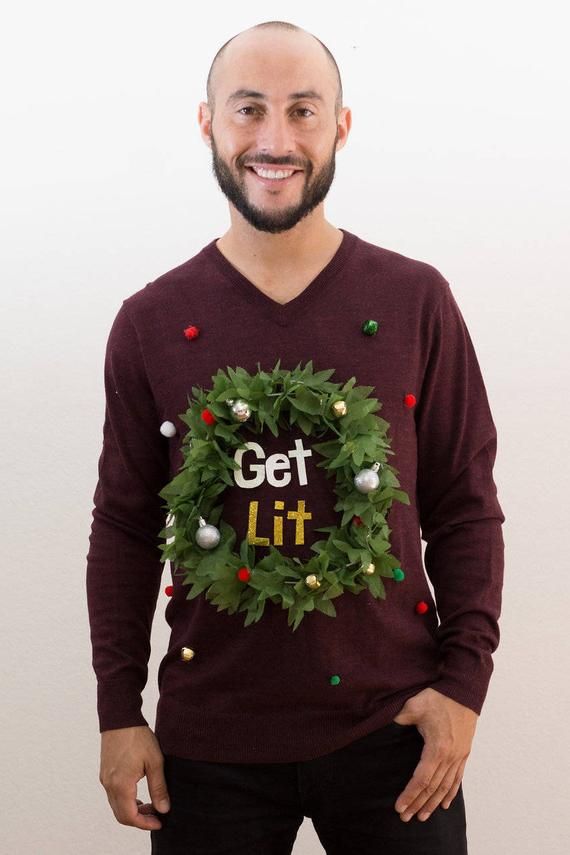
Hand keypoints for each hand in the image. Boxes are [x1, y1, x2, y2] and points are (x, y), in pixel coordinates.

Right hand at [99, 725, 169, 831]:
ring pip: (116, 806)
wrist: (120, 718)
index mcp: (121, 785)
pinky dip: (125, 801)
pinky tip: (139, 794)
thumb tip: (164, 809)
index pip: (130, 816)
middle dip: (139, 819)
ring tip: (151, 804)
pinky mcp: (105, 773)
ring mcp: (105, 779)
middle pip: (121, 815)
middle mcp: (109, 785)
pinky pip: (113, 795)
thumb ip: (159, 787)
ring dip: (132, 810)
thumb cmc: (137, 736)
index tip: (159, 822)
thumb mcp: (155, 762)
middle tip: (156, 815)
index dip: (145, 823)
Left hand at [392, 687, 477, 821]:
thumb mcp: (414, 705)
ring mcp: (459, 756)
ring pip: (445, 786)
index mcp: (437, 748)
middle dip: (418, 804)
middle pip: (433, 787)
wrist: (464, 690)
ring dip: (433, 803)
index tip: (399, 807)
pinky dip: (450, 793)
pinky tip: (445, 804)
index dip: (409, 795)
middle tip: (406, 817)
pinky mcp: (464, 752)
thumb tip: (381, 723)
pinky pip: (457, 778)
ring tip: (423, 816)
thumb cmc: (438, 697)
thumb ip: (398, 718)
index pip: (421, 779)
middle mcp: (450, 756)